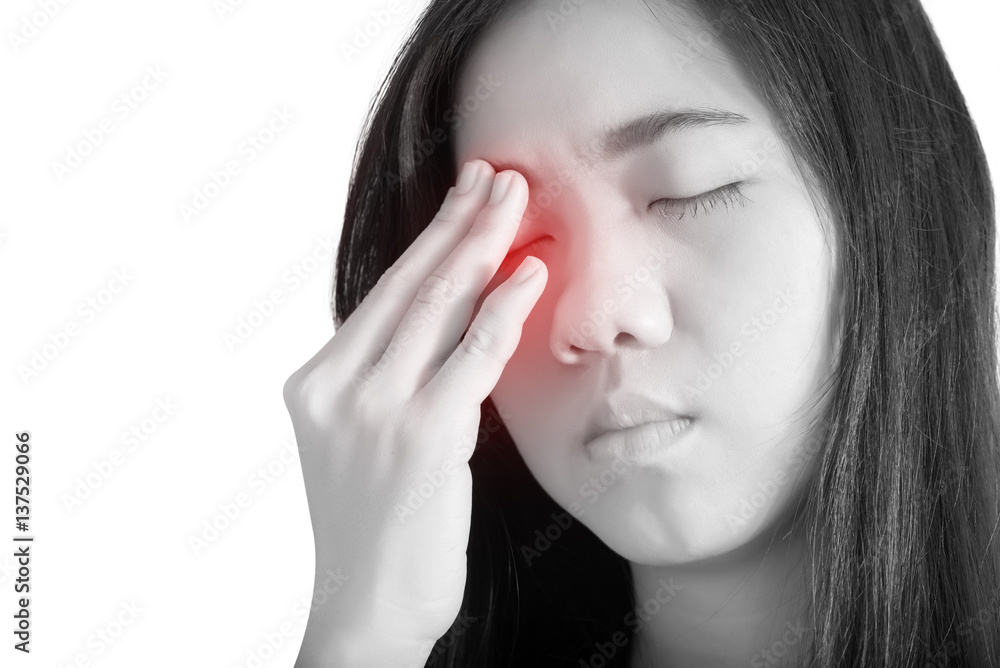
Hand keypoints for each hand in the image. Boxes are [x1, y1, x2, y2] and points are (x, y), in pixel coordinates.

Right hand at [283, 160, 546, 663]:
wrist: (366, 608)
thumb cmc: (376, 528)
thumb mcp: (363, 440)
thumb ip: (389, 379)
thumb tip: (447, 319)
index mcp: (317, 382)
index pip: (385, 292)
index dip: (430, 238)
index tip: (463, 196)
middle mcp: (336, 386)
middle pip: (412, 284)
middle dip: (460, 223)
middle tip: (500, 177)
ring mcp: (374, 409)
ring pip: (439, 306)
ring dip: (486, 246)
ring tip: (519, 202)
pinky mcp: (420, 436)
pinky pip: (471, 355)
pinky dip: (505, 309)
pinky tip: (532, 273)